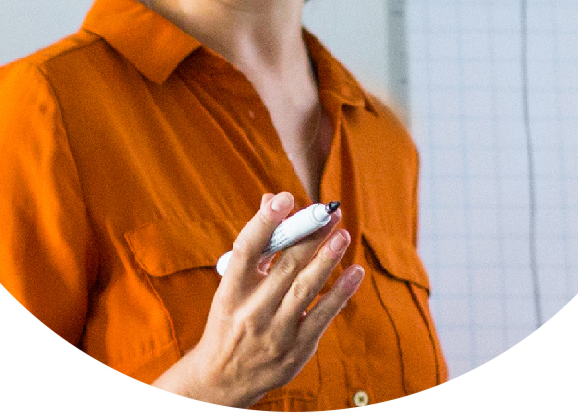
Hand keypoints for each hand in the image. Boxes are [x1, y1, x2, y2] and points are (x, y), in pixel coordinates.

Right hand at [152, 191, 364, 406]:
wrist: (223, 379)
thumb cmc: (231, 319)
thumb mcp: (232, 283)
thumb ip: (256, 243)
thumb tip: (271, 198)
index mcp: (231, 290)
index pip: (247, 249)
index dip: (266, 221)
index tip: (285, 197)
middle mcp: (252, 311)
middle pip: (285, 266)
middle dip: (310, 235)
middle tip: (329, 212)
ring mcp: (276, 332)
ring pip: (305, 289)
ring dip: (327, 259)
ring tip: (343, 235)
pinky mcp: (297, 348)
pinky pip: (323, 315)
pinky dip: (341, 293)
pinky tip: (355, 272)